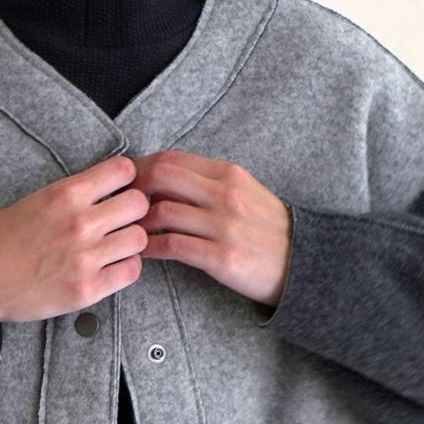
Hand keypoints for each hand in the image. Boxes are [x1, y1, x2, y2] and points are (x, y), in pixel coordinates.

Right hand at [0, 156, 148, 323]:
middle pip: (139, 205)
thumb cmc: (4, 237)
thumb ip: (77, 193)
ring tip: (113, 246)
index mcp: (66, 194)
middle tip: (121, 220)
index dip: (126, 180)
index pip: (123, 170)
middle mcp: (80, 223)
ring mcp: (85, 258)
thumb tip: (114, 188)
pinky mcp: (88, 288)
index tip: (121, 190)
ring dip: (130, 241)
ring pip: (139, 239)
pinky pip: (131, 271)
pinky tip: (109, 266)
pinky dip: (125, 267)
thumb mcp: (40, 199)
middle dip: (133, 211)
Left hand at [126, 150, 291, 309]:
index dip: (140, 168)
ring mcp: (224, 225)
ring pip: (162, 211)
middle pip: (162, 177)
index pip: (172, 159)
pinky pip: (172, 246)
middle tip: (120, 204)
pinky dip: (149, 248)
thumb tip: (163, 178)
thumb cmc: (268, 229)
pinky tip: (140, 252)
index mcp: (229, 174)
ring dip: (137, 222)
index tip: (126, 181)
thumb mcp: (245, 192)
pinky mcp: (221, 256)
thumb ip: (208, 182)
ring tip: (127, 231)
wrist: (304, 264)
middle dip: (133, 189)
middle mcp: (225, 194)